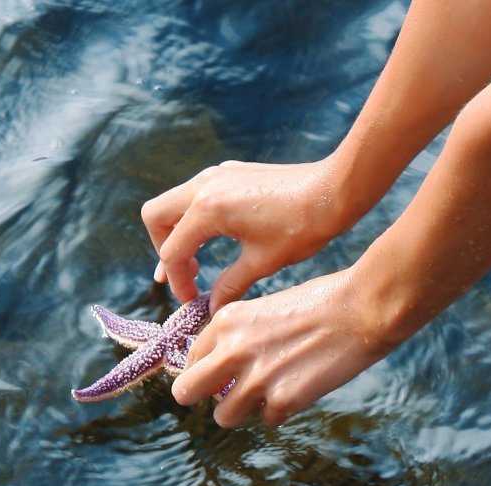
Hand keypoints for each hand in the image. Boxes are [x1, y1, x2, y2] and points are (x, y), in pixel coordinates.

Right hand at [141, 157, 346, 312]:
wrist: (335, 189)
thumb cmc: (302, 226)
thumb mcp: (262, 262)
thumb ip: (229, 285)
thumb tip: (211, 308)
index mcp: (207, 209)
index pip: (172, 252)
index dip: (177, 282)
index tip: (191, 302)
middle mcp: (204, 186)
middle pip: (156, 217)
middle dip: (162, 249)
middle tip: (184, 274)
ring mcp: (216, 175)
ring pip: (173, 203)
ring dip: (177, 233)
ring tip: (195, 263)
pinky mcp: (230, 173)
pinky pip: (195, 195)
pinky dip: (194, 220)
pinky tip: (215, 240)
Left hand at [171, 273, 390, 427]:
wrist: (362, 308)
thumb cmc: (319, 303)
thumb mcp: (264, 309)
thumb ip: (237, 336)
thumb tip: (219, 366)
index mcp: (225, 321)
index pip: (190, 358)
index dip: (203, 369)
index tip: (218, 375)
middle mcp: (232, 350)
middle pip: (185, 392)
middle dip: (200, 397)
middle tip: (221, 396)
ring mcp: (256, 378)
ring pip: (223, 417)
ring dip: (242, 410)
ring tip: (267, 393)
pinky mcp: (283, 401)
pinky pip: (267, 420)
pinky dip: (282, 411)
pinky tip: (301, 387)